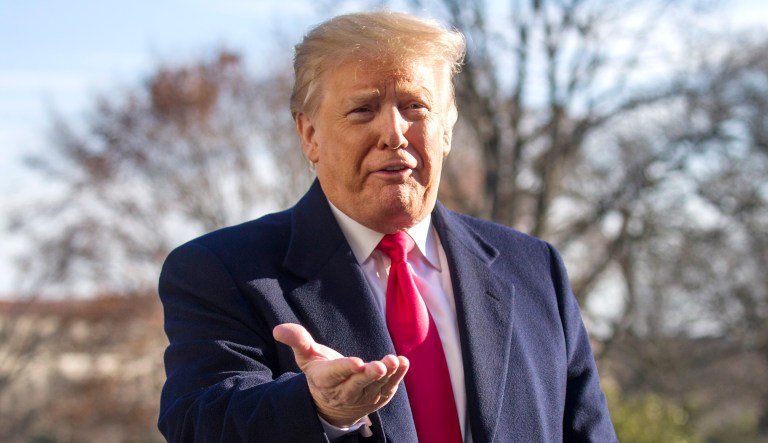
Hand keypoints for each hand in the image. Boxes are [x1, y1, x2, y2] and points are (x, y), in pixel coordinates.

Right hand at [273, 323, 408, 426]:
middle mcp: (344, 391)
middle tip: (379, 366)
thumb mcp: (307, 357)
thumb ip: (297, 341)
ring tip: (394, 361)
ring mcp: (363, 396)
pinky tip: (403, 363)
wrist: (332, 404)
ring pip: (376, 386)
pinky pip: (389, 388)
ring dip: (387, 375)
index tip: (356, 362)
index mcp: (325, 380)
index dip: (345, 368)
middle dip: (369, 375)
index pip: (335, 374)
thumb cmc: (320, 372)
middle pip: (358, 384)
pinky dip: (398, 377)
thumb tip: (278, 329)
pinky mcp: (378, 397)